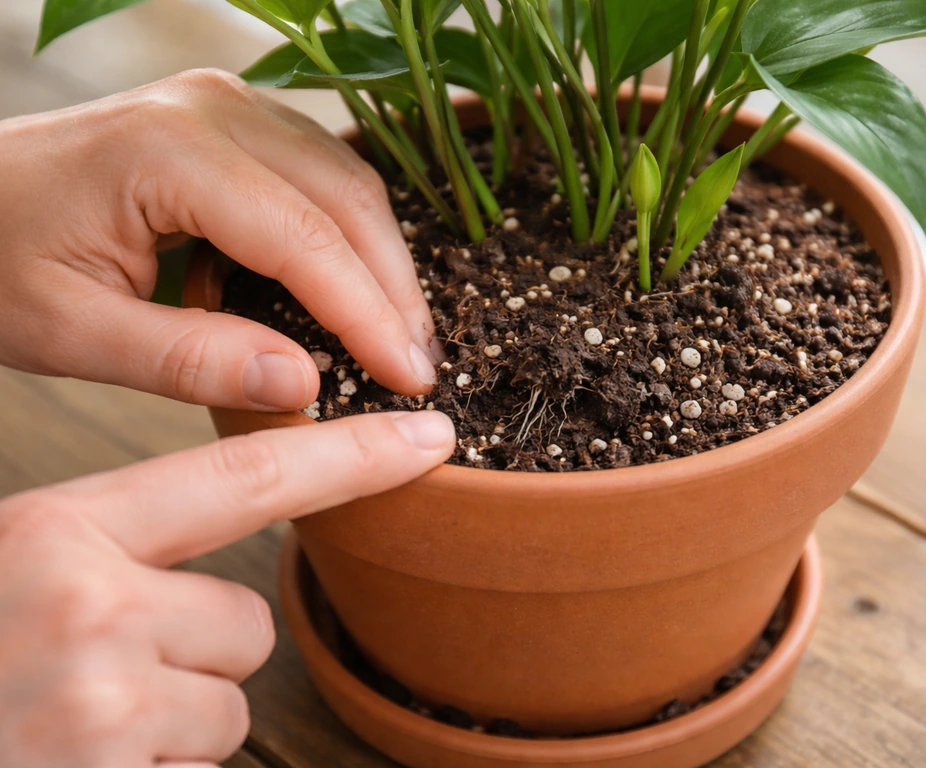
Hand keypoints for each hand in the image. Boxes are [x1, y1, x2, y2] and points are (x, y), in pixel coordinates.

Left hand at [0, 68, 440, 407]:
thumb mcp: (70, 330)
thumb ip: (189, 361)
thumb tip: (306, 387)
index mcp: (169, 151)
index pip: (306, 240)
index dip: (369, 317)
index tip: (411, 381)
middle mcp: (214, 107)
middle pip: (348, 199)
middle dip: (394, 291)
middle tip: (420, 369)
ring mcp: (228, 102)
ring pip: (348, 181)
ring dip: (383, 262)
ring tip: (399, 338)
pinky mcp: (234, 118)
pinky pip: (322, 173)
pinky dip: (352, 235)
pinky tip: (358, 289)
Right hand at [0, 409, 453, 766]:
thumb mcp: (14, 565)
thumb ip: (109, 549)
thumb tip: (215, 573)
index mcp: (58, 531)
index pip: (244, 477)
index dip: (350, 454)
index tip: (429, 438)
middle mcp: (88, 609)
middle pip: (245, 618)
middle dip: (199, 649)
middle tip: (97, 669)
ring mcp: (104, 707)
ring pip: (227, 701)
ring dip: (174, 718)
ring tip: (75, 724)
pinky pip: (197, 763)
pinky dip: (153, 767)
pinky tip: (74, 759)